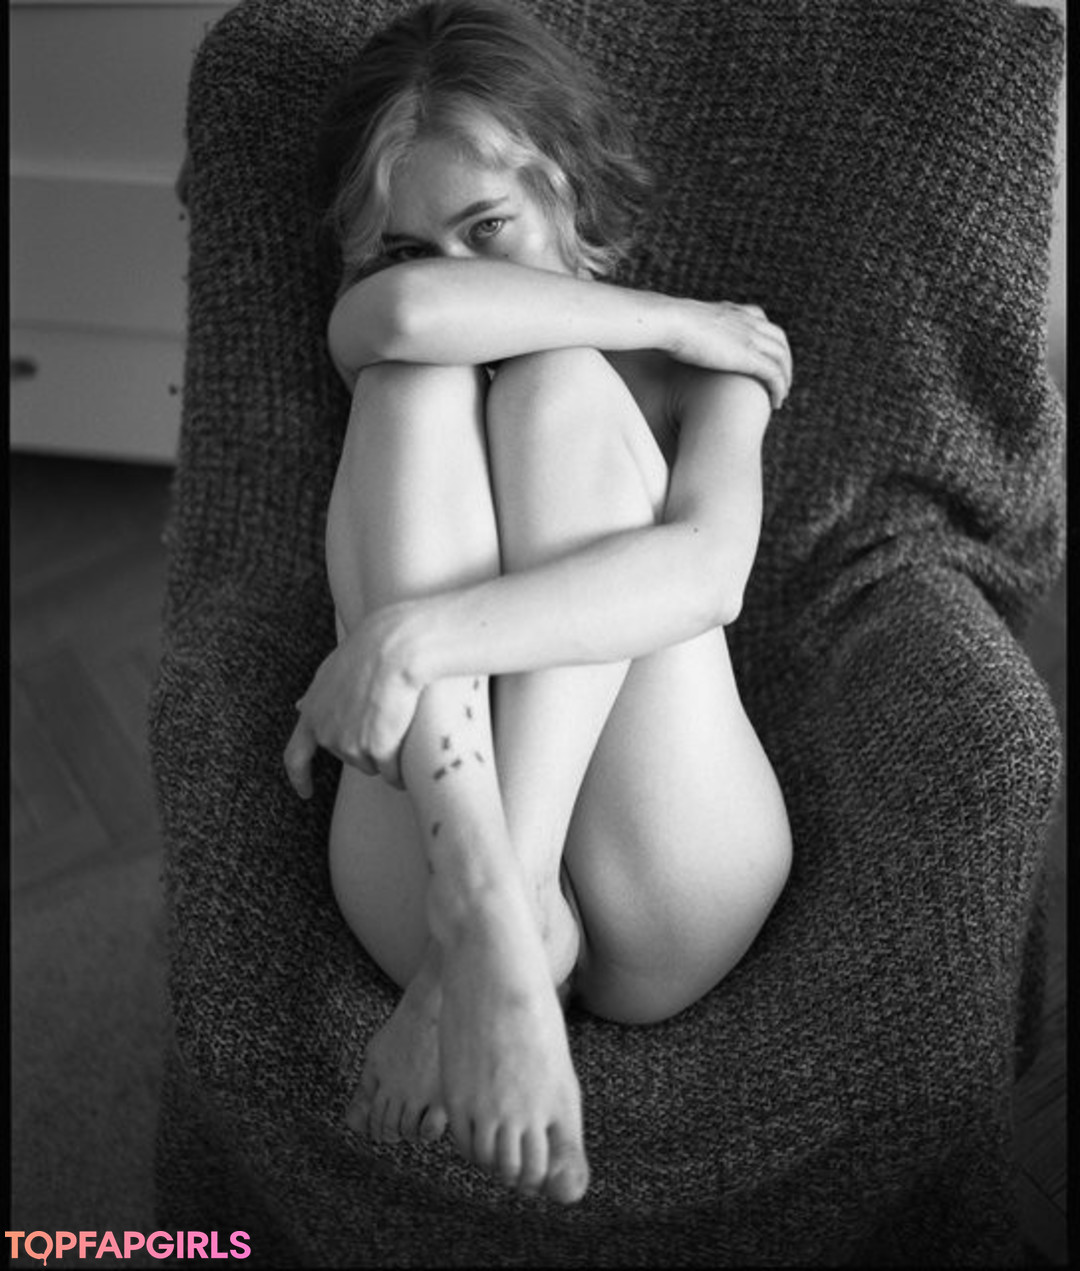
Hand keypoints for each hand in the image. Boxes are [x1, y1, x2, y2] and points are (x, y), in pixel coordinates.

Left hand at [283, 605, 421, 795]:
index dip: (300, 777)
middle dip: (369, 748)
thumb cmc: (369, 650)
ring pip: (373, 766)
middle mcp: (325, 732)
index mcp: (311, 713)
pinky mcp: (376, 750)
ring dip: (387, 754)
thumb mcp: (332, 670)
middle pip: (350, 759)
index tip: (305, 792)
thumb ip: (317, 695)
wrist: (395, 646)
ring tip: (400, 722)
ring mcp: (350, 744)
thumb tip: (299, 706)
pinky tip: (412, 752)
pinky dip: (402, 771)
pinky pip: (392, 774)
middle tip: (389, 720)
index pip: (295, 757)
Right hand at [670, 299, 792, 409]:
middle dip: (784, 361)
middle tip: (780, 382)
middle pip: (779, 340)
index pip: (763, 323)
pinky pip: (774, 374)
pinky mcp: (748, 356)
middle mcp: (748, 322)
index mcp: (733, 312)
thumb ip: (689, 329)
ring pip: (781, 359)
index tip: (766, 358)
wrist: (671, 321)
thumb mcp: (684, 323)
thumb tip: (674, 337)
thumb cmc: (667, 324)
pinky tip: (776, 403)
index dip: (769, 341)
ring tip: (780, 397)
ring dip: (785, 378)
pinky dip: (779, 388)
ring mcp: (751, 338)